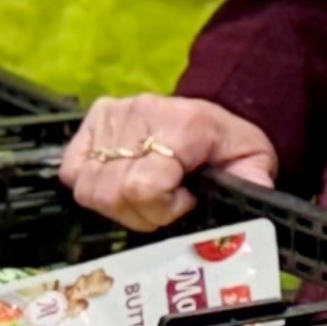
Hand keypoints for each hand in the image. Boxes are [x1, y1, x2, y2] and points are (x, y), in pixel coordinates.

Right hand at [56, 94, 277, 228]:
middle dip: (142, 214)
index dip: (163, 210)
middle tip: (165, 205)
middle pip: (113, 194)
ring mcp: (113, 115)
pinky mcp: (93, 119)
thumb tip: (253, 197)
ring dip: (116, 205)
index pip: (144, 187)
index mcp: (184, 125)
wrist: (208, 111)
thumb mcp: (252, 159)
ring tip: (144, 196)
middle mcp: (142, 114)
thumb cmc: (224, 142)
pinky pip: (72, 172)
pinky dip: (92, 186)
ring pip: (89, 189)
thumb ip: (254, 180)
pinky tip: (121, 182)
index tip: (185, 203)